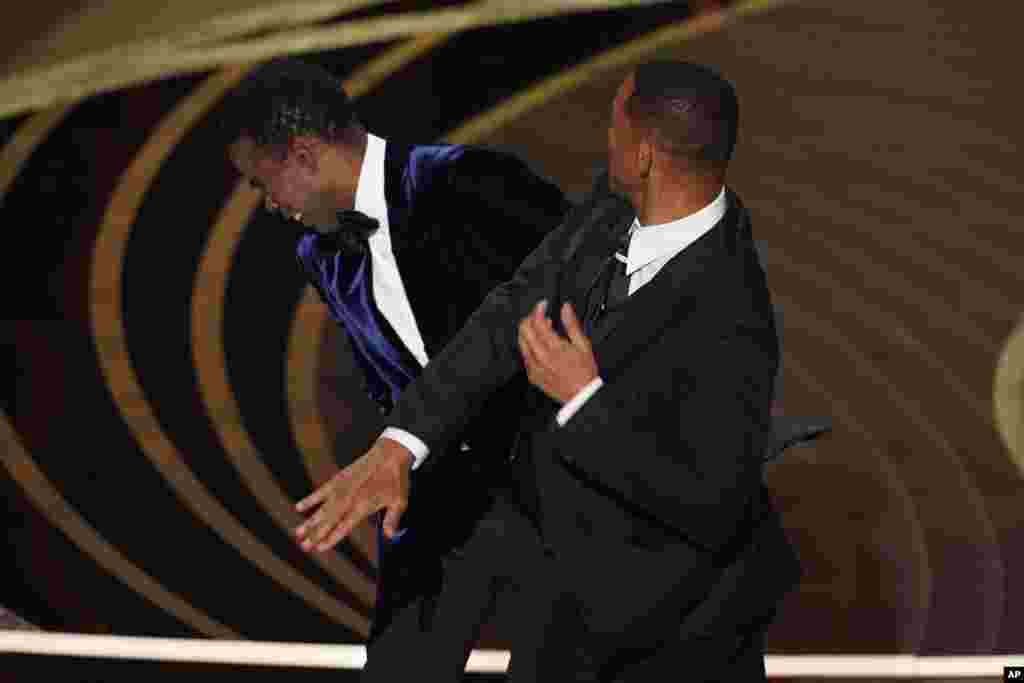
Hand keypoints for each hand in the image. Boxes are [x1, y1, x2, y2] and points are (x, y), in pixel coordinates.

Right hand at [294, 437, 411, 552]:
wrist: (389, 454)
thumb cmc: (396, 479)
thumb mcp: (399, 502)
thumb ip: (392, 520)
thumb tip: (390, 537)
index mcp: (363, 506)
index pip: (343, 527)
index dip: (331, 538)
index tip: (320, 548)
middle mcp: (349, 499)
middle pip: (329, 521)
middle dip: (315, 534)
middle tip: (304, 546)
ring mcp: (342, 489)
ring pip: (322, 508)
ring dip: (310, 521)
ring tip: (298, 533)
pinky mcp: (338, 479)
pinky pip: (321, 491)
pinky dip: (310, 499)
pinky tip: (299, 507)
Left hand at [518, 300, 598, 403]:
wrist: (580, 395)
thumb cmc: (584, 372)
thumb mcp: (583, 345)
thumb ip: (572, 324)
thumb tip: (566, 308)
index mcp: (554, 348)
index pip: (538, 322)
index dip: (539, 309)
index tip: (543, 305)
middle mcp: (541, 357)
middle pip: (525, 330)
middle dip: (530, 317)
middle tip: (539, 314)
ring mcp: (534, 367)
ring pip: (521, 342)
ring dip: (527, 331)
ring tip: (538, 328)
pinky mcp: (532, 375)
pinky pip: (524, 356)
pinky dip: (528, 345)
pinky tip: (538, 345)